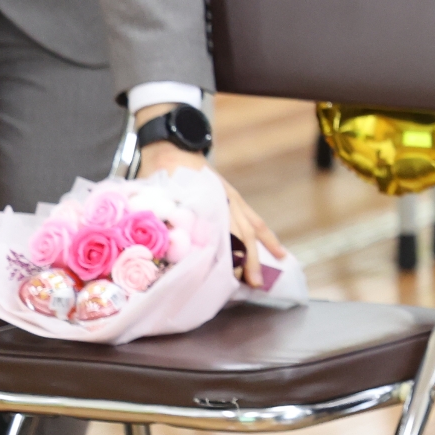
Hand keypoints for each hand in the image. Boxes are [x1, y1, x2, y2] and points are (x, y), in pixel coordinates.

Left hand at [135, 139, 284, 265]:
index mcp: (208, 202)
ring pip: (251, 228)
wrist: (174, 150)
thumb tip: (163, 250)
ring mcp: (232, 200)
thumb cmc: (164, 175)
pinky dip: (265, 236)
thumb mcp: (159, 197)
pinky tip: (276, 251)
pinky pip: (254, 220)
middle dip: (249, 260)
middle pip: (242, 234)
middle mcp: (224, 202)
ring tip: (267, 273)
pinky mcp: (234, 199)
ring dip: (261, 251)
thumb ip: (163, 220)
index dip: (230, 255)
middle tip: (252, 284)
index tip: (231, 277)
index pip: (224, 233)